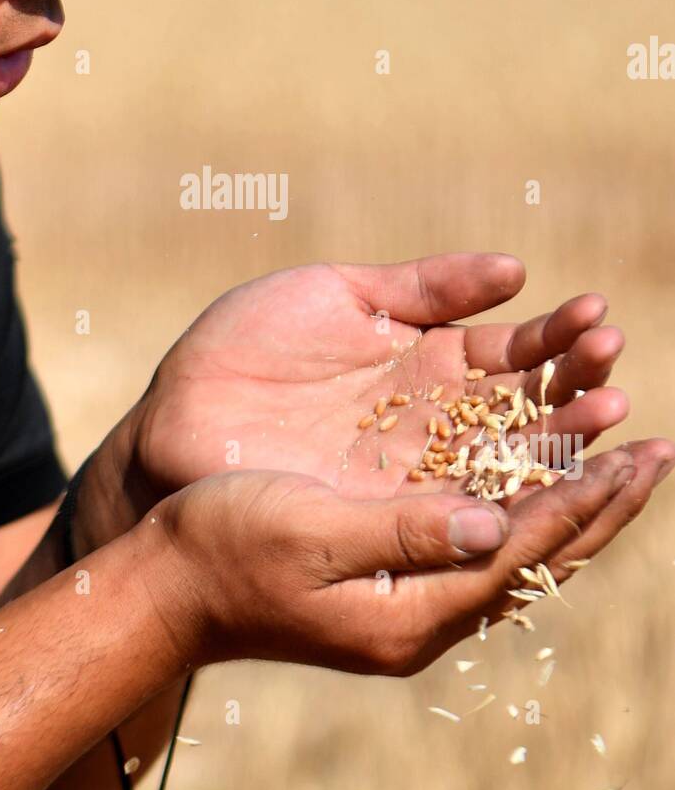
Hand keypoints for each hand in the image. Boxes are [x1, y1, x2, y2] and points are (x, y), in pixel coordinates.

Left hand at [117, 254, 628, 521]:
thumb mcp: (336, 295)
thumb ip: (423, 285)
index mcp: (429, 360)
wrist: (175, 424)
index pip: (514, 352)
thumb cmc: (244, 350)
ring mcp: (419, 473)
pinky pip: (467, 513)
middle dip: (576, 387)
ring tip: (607, 410)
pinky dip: (511, 499)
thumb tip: (516, 270)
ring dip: (562, 440)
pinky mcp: (394, 518)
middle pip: (528, 409)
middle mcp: (437, 421)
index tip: (597, 318)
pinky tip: (552, 480)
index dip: (558, 339)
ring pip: (510, 463)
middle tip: (614, 370)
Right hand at [150, 441, 674, 675]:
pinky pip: (483, 538)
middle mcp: (425, 613)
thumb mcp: (310, 532)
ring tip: (620, 448)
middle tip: (659, 452)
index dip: (582, 499)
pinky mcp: (396, 574)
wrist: (170, 582)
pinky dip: (523, 497)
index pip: (523, 554)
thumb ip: (403, 531)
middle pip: (539, 559)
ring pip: (518, 547)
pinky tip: (539, 468)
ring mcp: (413, 597)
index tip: (636, 454)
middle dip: (601, 501)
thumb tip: (494, 522)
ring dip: (571, 495)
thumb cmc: (225, 549)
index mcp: (411, 614)